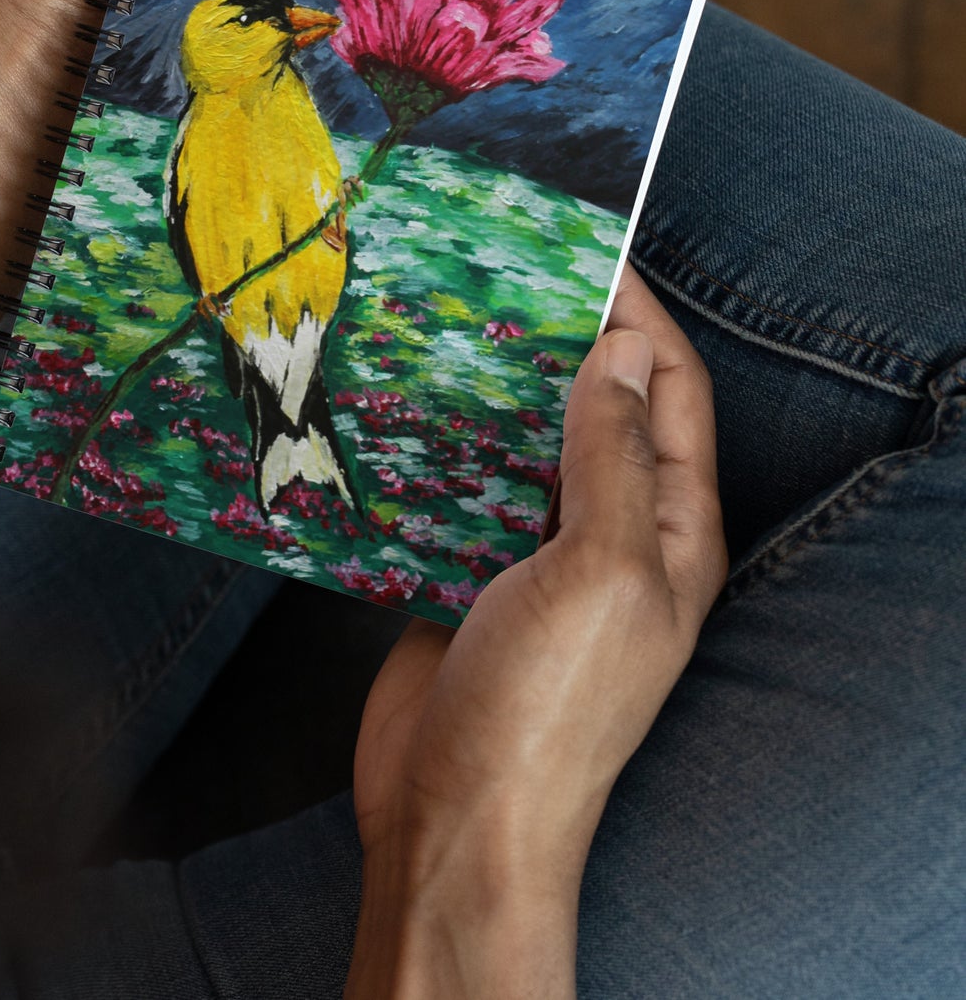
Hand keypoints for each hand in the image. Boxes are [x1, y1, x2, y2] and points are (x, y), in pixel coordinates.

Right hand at [347, 265, 726, 998]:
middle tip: (498, 274)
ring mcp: (536, 556)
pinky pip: (461, 488)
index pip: (670, 394)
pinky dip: (440, 443)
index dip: (637, 317)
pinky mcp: (467, 572)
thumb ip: (614, 459)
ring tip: (441, 321)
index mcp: (671, 533)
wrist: (453, 821)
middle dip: (560, 341)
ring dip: (492, 389)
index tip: (586, 250)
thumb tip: (622, 352)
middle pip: (597, 410)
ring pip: (522, 445)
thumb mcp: (601, 573)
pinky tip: (400, 403)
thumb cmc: (545, 709)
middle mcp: (612, 535)